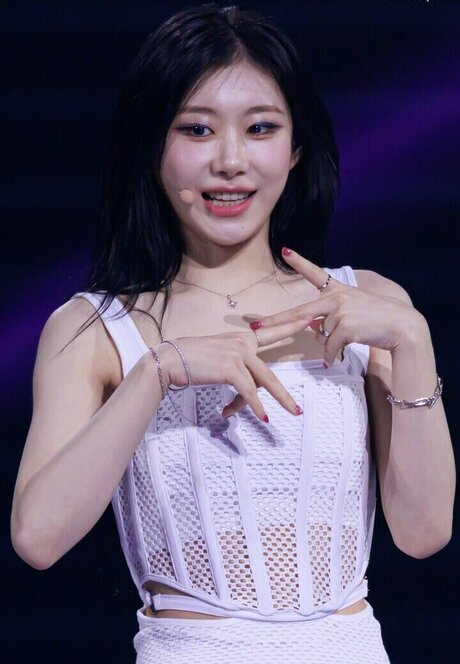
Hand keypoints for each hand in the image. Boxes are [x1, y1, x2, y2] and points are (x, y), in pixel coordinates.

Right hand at [156, 315, 311, 421]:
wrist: (171, 359)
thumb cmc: (190, 360)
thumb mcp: (218, 357)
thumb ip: (235, 367)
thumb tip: (245, 387)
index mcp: (240, 338)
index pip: (270, 332)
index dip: (289, 327)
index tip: (307, 320)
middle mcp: (242, 343)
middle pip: (269, 371)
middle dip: (285, 391)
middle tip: (300, 403)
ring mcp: (238, 354)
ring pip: (263, 383)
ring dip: (278, 400)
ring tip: (292, 412)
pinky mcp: (231, 368)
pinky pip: (248, 391)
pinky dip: (256, 406)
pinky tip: (264, 416)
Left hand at [249, 247, 422, 367]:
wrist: (402, 327)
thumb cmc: (377, 320)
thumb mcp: (352, 311)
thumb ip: (330, 317)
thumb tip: (311, 329)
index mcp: (337, 290)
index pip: (315, 273)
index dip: (299, 261)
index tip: (285, 250)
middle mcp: (336, 297)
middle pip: (299, 313)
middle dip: (275, 322)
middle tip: (255, 326)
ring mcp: (339, 311)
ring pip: (321, 336)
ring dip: (331, 343)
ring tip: (353, 336)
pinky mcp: (344, 326)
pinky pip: (328, 347)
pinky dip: (331, 355)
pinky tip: (338, 357)